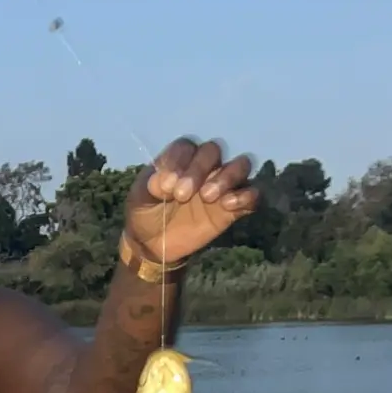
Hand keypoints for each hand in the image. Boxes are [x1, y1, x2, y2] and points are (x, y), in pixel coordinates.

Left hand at [124, 138, 256, 264]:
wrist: (154, 245)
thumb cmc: (145, 214)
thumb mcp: (138, 200)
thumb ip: (148, 186)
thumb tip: (163, 181)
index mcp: (179, 159)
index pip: (186, 147)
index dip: (179, 162)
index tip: (167, 187)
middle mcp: (204, 166)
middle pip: (213, 150)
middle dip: (200, 168)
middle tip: (182, 195)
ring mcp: (222, 185)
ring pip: (240, 165)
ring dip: (227, 176)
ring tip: (208, 197)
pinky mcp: (234, 208)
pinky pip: (253, 194)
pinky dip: (246, 196)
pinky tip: (228, 205)